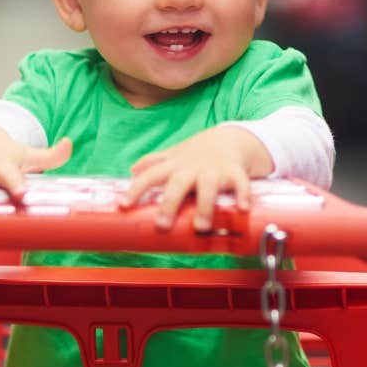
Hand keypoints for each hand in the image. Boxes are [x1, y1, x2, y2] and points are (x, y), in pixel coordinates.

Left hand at [120, 126, 273, 230]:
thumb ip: (154, 163)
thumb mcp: (174, 156)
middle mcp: (192, 169)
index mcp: (174, 166)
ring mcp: (214, 170)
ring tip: (201, 227)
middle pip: (178, 184)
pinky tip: (242, 209)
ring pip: (208, 186)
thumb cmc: (197, 153)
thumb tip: (132, 170)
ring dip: (204, 206)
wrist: (231, 138)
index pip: (150, 176)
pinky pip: (240, 183)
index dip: (136, 190)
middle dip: (169, 204)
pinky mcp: (235, 172)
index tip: (123, 206)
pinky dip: (242, 195)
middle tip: (162, 225)